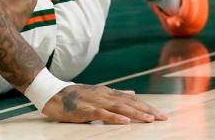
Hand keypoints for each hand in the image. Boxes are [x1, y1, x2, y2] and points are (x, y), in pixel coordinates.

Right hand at [41, 84, 166, 123]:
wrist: (52, 93)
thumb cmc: (74, 95)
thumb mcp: (97, 92)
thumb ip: (115, 94)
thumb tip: (133, 93)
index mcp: (108, 92)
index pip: (132, 99)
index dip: (146, 106)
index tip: (160, 113)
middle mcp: (104, 95)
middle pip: (130, 103)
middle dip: (147, 110)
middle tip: (162, 118)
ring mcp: (95, 102)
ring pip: (119, 108)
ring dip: (136, 114)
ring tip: (149, 120)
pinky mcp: (85, 110)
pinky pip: (102, 114)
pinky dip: (114, 118)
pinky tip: (125, 122)